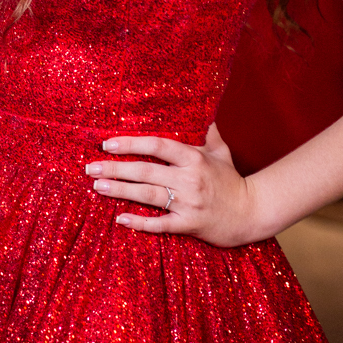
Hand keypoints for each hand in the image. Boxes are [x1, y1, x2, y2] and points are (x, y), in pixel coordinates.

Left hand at [84, 122, 258, 247]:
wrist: (253, 212)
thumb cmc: (233, 181)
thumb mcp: (222, 153)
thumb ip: (211, 135)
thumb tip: (208, 118)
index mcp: (193, 157)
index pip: (156, 146)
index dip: (130, 143)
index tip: (107, 143)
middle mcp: (189, 178)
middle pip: (145, 170)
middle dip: (115, 168)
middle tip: (90, 168)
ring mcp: (188, 202)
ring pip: (148, 194)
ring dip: (120, 190)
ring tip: (97, 187)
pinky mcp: (189, 224)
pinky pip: (160, 224)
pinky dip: (140, 222)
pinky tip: (121, 219)